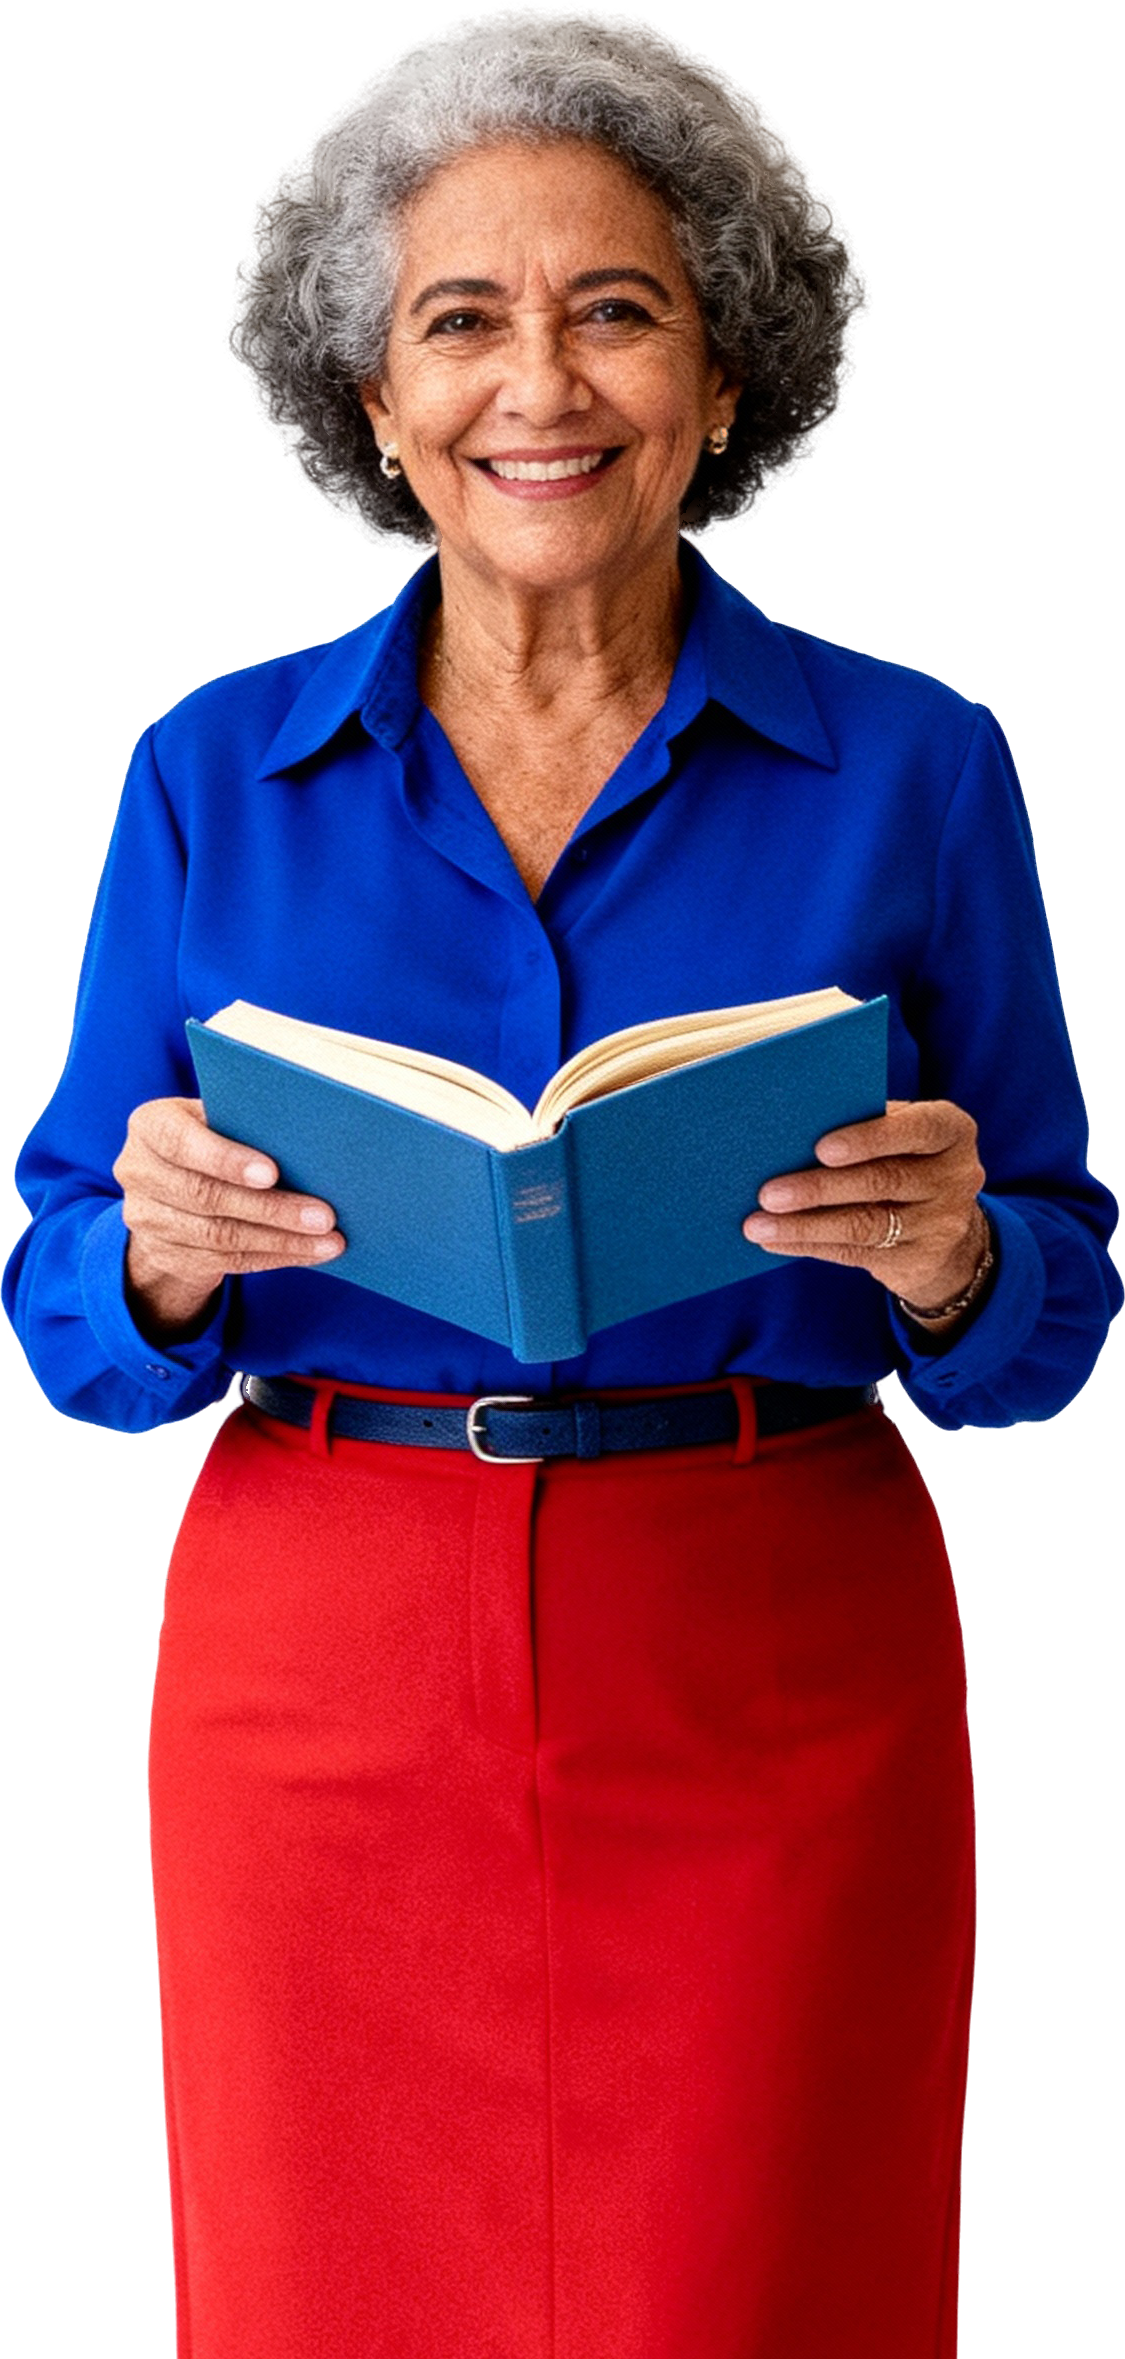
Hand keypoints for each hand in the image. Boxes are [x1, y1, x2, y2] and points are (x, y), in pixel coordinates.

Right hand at [113, 1097, 344, 1342]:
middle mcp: (138, 1171)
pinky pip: (226, 1261)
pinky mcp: (165, 1254)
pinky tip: (309, 1252)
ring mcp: (147, 1219)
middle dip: (270, 1208)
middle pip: (206, 1196)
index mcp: (150, 1125)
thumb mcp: (214, 1119)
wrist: (167, 1190)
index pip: (181, 1142)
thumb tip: (310, 1138)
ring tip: (328, 1240)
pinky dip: (274, 1256)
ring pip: (219, 1236)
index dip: (226, 1159)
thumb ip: (243, 1123)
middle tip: (323, 1216)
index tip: (273, 1173)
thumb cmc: (209, 1138)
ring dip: (281, 1240)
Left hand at [741, 1098, 986, 1313]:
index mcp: (951, 1131)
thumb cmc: (903, 1160)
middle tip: (767, 1193)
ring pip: (865, 1224)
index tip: (821, 1147)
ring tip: (757, 1224)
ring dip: (804, 1225)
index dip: (870, 1138)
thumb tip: (791, 1128)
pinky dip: (810, 1245)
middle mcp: (957, 1176)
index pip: (917, 1129)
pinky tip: (775, 1241)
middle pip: (883, 1181)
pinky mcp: (920, 1261)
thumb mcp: (900, 1136)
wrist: (944, 1228)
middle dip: (819, 1187)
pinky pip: (856, 1254)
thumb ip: (865, 1124)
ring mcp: (942, 1224)